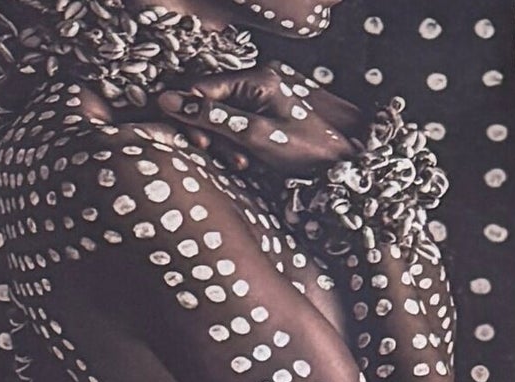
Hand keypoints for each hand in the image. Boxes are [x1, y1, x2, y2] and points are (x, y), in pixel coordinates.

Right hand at [149, 70, 365, 175]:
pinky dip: (236, 143)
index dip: (189, 113)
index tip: (197, 143)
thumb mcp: (256, 135)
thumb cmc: (308, 152)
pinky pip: (236, 124)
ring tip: (242, 162)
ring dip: (223, 141)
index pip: (200, 86)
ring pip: (220, 115)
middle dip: (208, 130)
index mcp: (256, 79)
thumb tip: (168, 100)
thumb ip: (213, 117)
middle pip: (208, 100)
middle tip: (217, 155)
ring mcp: (262, 96)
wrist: (346, 168)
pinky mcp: (265, 113)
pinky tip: (248, 160)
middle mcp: (257, 81)